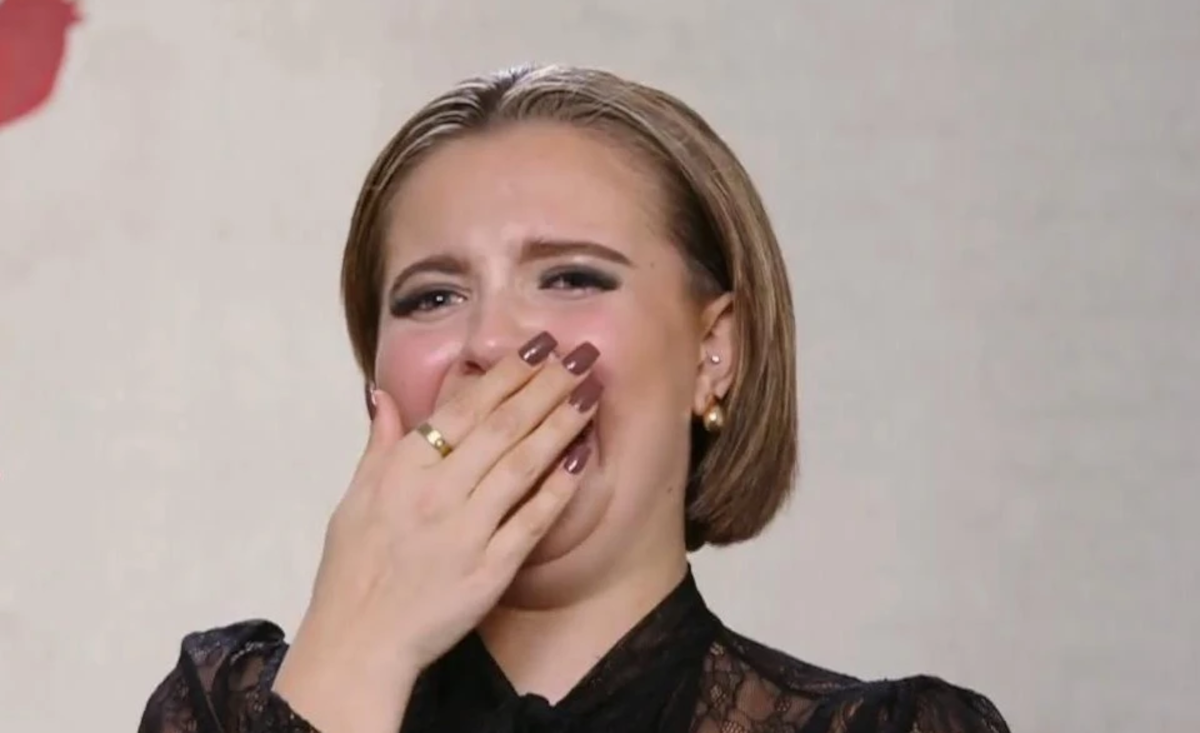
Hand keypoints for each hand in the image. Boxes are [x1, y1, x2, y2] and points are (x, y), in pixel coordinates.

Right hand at [273, 332, 599, 732]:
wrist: (359, 643)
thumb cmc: (354, 570)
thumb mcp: (355, 498)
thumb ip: (379, 444)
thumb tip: (385, 395)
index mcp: (402, 469)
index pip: (463, 408)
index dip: (505, 374)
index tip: (538, 347)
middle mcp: (436, 493)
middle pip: (501, 428)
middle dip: (545, 386)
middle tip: (581, 356)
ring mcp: (466, 531)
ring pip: (521, 466)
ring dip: (559, 425)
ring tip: (590, 394)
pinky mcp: (490, 570)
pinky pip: (531, 521)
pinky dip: (557, 489)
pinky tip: (581, 460)